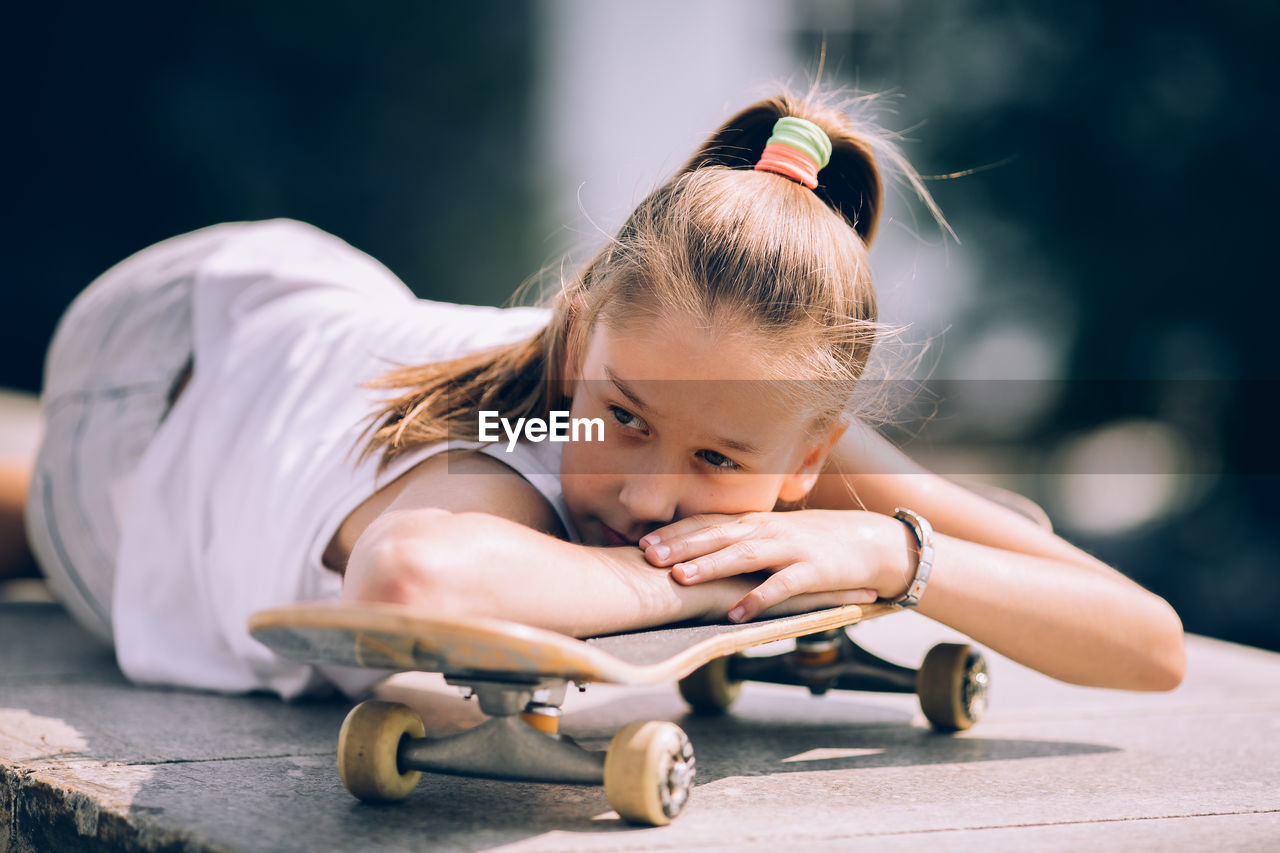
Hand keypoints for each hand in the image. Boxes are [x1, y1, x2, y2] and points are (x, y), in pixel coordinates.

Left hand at [639, 510, 912, 621]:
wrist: (871, 542)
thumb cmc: (813, 543)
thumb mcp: (772, 536)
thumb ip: (738, 543)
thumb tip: (693, 557)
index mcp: (754, 522)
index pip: (707, 522)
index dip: (675, 531)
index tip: (641, 541)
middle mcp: (768, 530)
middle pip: (718, 534)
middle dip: (681, 545)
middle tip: (648, 557)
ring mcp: (791, 549)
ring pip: (745, 555)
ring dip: (712, 565)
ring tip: (682, 579)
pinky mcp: (814, 572)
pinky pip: (782, 586)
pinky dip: (758, 598)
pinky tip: (736, 614)